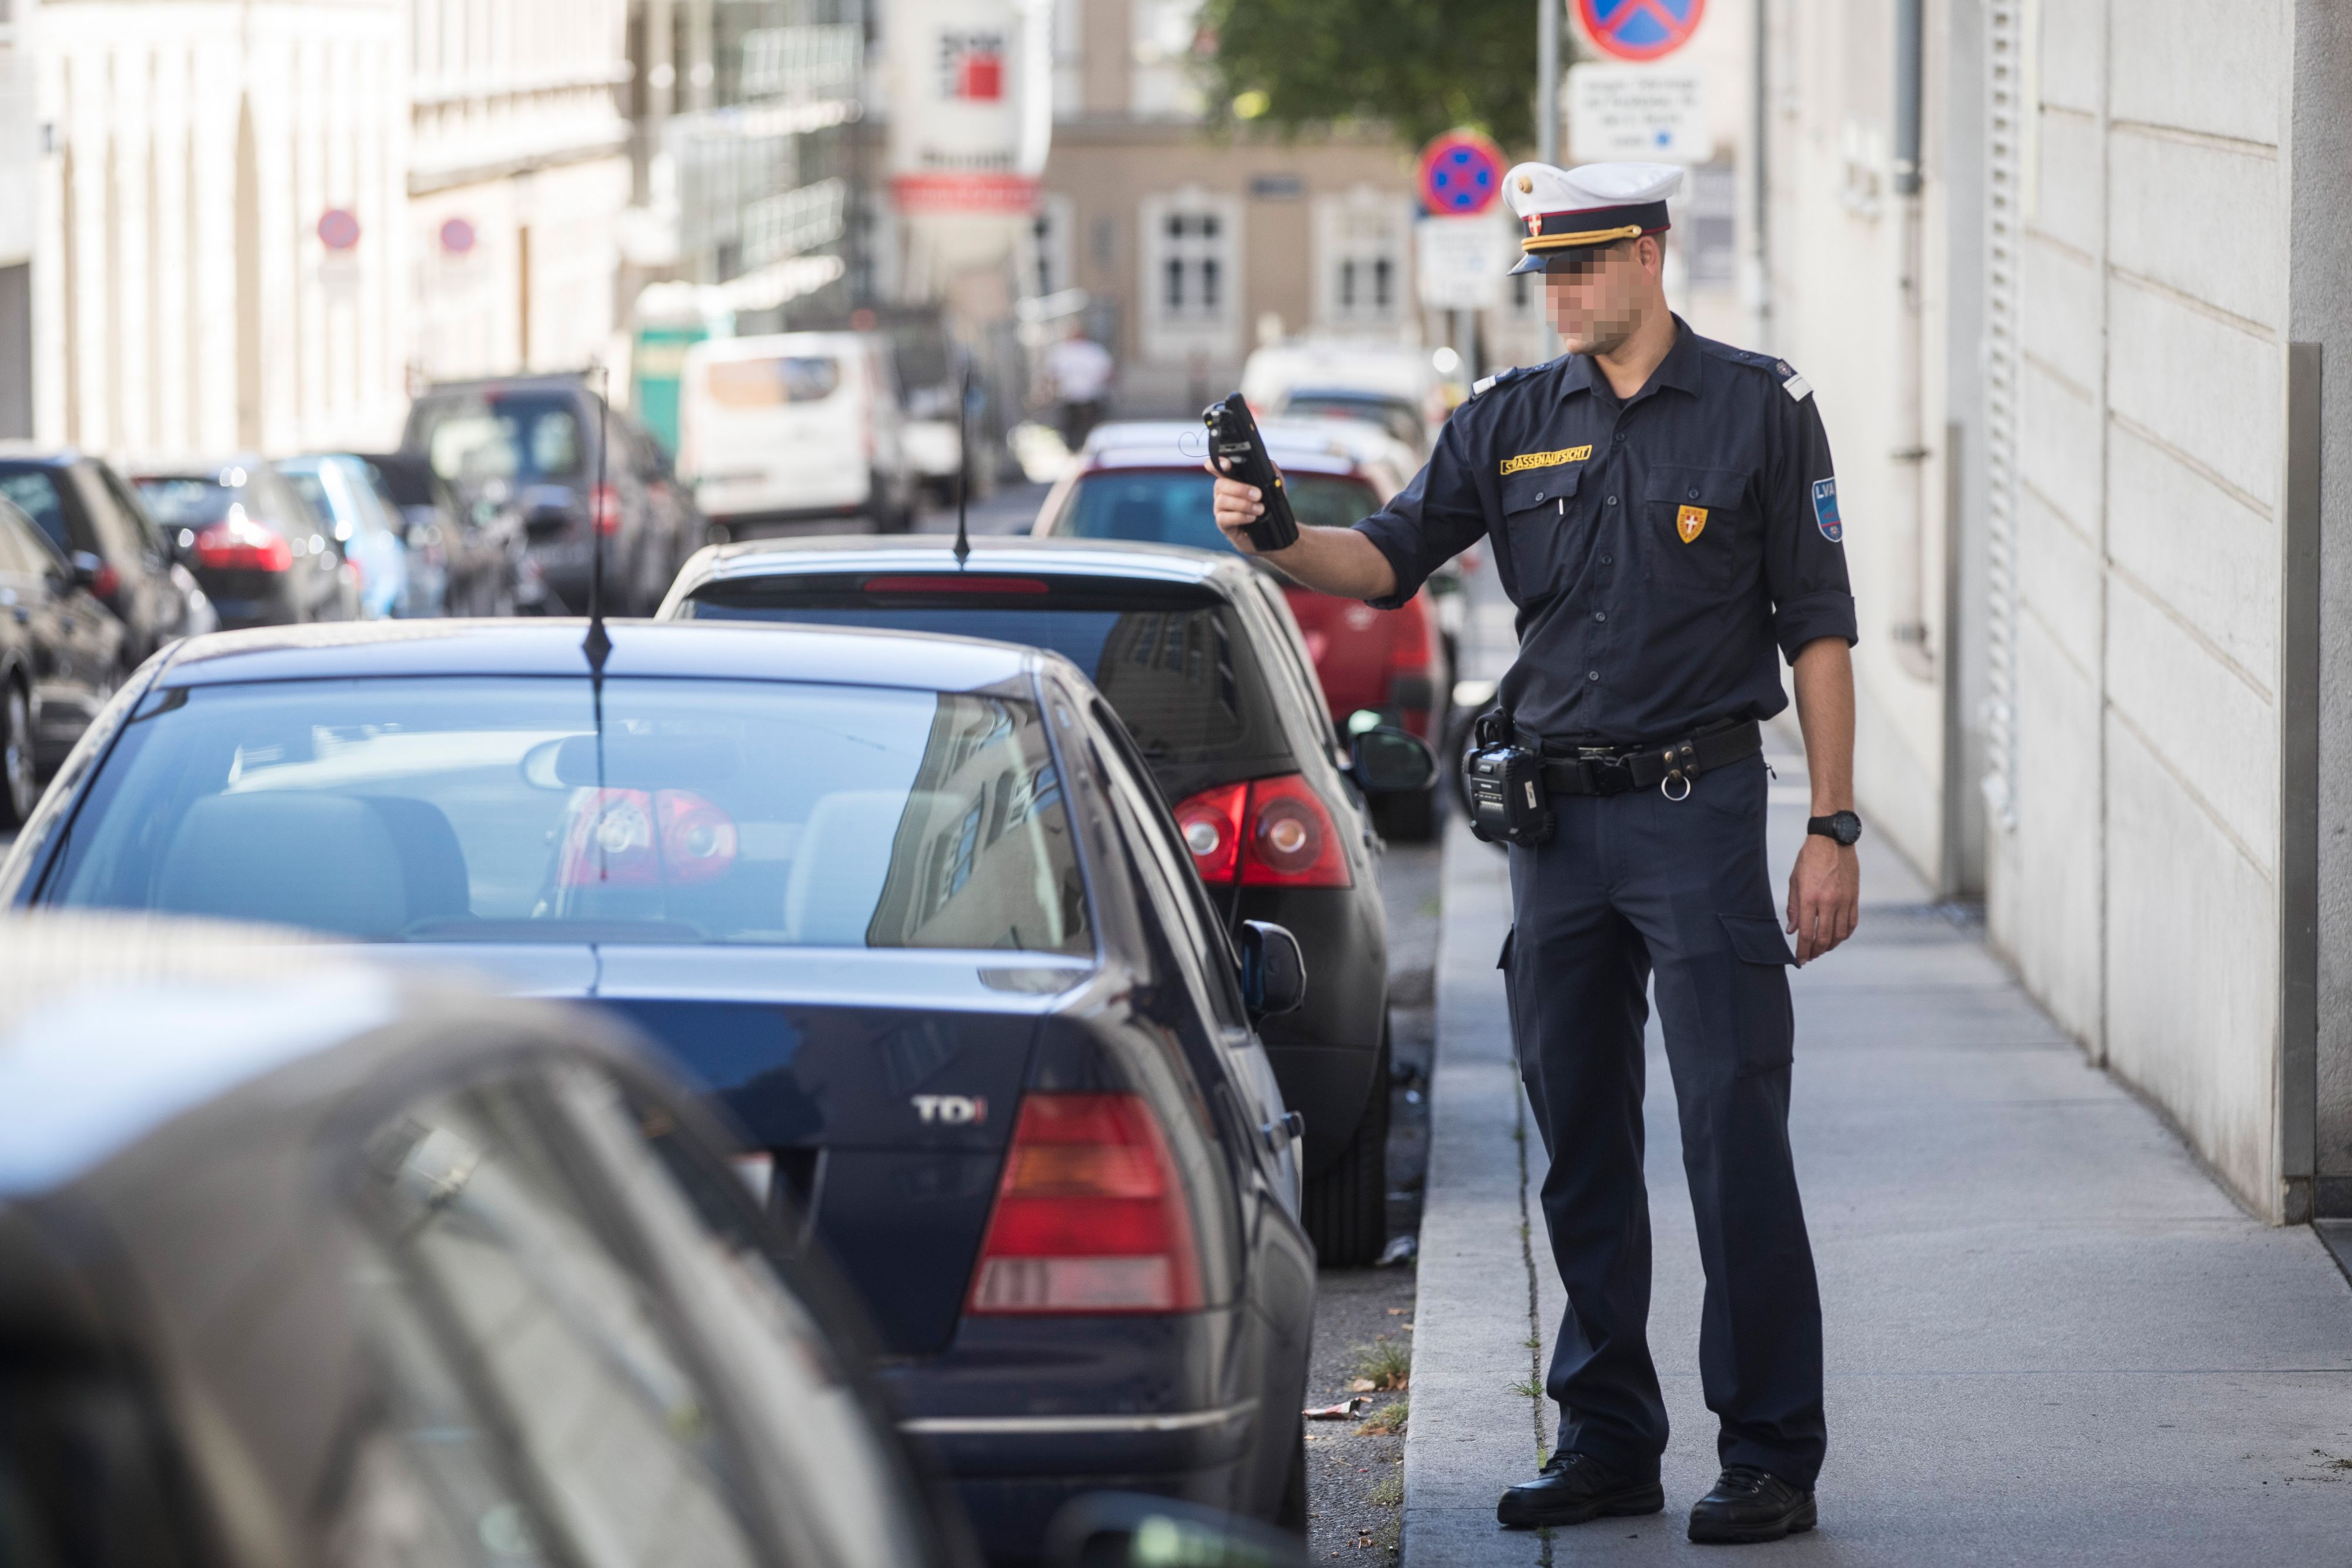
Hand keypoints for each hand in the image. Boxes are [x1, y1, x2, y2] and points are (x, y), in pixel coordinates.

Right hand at [1206, 457, 1275, 554]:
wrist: (1272, 532)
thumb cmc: (1268, 507)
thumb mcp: (1274, 488)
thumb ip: (1271, 473)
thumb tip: (1268, 463)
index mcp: (1232, 479)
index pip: (1216, 467)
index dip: (1217, 463)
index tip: (1227, 465)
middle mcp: (1223, 492)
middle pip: (1220, 483)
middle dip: (1240, 489)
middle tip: (1258, 495)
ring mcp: (1220, 508)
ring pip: (1223, 500)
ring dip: (1244, 504)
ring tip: (1260, 509)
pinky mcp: (1222, 523)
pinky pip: (1224, 517)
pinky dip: (1240, 516)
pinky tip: (1252, 518)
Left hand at [1784, 835, 1858, 963]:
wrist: (1832, 840)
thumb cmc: (1809, 859)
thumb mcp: (1794, 881)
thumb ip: (1793, 908)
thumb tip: (1792, 930)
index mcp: (1810, 898)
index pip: (1806, 934)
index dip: (1802, 951)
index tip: (1800, 960)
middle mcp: (1828, 902)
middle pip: (1824, 938)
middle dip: (1815, 952)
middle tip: (1810, 957)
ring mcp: (1844, 900)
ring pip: (1841, 934)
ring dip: (1831, 946)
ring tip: (1822, 948)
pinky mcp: (1855, 897)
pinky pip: (1852, 922)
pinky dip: (1845, 934)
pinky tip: (1838, 937)